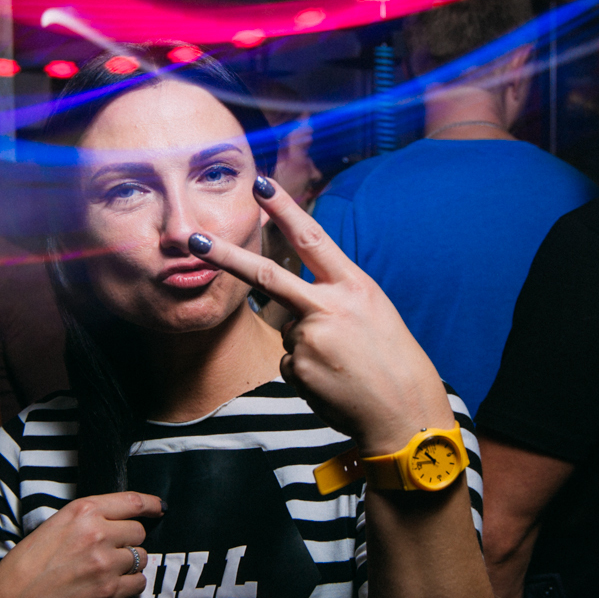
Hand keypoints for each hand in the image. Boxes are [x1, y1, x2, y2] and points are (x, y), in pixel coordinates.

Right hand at [0, 492, 163, 597]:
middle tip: (111, 552)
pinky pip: (138, 584)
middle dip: (130, 541)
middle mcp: (98, 533)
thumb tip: (121, 521)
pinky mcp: (109, 591)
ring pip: (141, 559)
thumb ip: (88, 519)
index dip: (151, 504)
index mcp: (83, 511)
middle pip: (139, 533)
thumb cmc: (30, 562)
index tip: (159, 508)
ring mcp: (105, 564)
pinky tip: (110, 586)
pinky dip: (130, 586)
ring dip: (129, 565)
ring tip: (106, 571)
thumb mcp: (56, 524)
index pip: (132, 501)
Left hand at [190, 175, 452, 455]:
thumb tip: (295, 305)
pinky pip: (290, 362)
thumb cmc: (392, 360)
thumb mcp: (372, 312)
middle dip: (225, 256)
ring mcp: (310, 339)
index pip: (312, 239)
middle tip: (192, 240)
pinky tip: (333, 381)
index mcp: (354, 286)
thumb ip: (335, 297)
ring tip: (344, 365)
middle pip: (266, 276)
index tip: (259, 184)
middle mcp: (329, 308)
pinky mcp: (298, 369)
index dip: (284, 210)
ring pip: (288, 331)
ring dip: (308, 346)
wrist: (405, 413)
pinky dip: (307, 371)